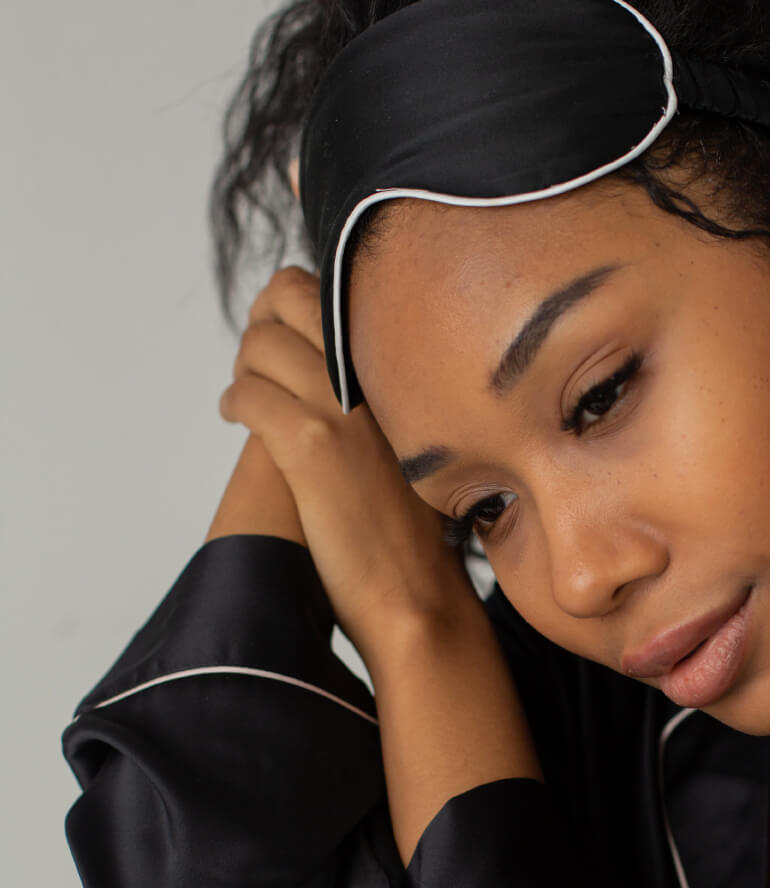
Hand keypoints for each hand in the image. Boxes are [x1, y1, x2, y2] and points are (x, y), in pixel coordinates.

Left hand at [219, 266, 479, 654]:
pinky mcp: (311, 447)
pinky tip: (237, 421)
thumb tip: (334, 370)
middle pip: (289, 296)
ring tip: (247, 402)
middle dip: (261, 324)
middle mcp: (377, 377)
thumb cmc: (413, 534)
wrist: (418, 597)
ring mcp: (343, 408)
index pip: (333, 290)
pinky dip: (233, 403)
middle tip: (258, 367)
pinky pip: (248, 396)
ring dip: (242, 368)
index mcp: (403, 371)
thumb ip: (378, 399)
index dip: (293, 308)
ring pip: (260, 344)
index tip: (285, 344)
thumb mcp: (412, 444)